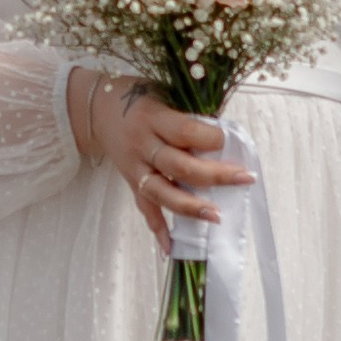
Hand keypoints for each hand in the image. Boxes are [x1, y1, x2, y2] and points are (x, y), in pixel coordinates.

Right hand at [68, 68, 250, 246]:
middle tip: (245, 179)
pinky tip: (171, 246)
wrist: (95, 108)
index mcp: (153, 117)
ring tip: (216, 216)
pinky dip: (157, 228)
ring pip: (162, 191)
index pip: (185, 131)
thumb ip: (188, 115)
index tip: (231, 141)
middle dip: (215, 175)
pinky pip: (144, 207)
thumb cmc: (138, 96)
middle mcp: (142, 143)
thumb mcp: (163, 93)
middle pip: (179, 165)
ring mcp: (134, 166)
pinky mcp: (130, 181)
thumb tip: (227, 139)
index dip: (211, 138)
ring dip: (190, 206)